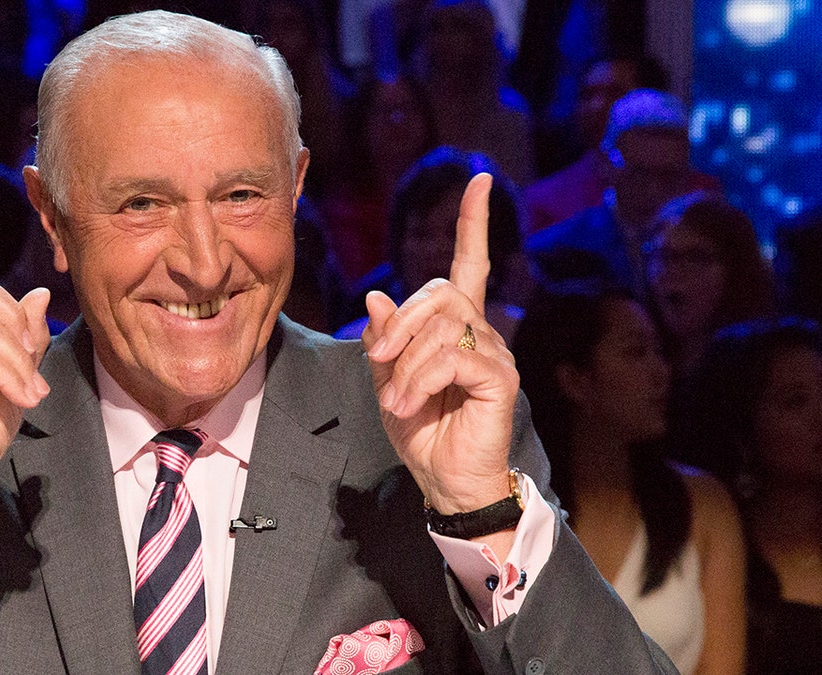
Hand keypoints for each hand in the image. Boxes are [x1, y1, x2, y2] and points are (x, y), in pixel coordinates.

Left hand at [362, 174, 518, 515]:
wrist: (445, 480)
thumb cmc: (421, 431)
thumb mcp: (387, 380)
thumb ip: (384, 340)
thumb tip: (377, 296)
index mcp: (455, 328)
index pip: (468, 265)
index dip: (473, 224)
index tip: (478, 180)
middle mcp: (481, 333)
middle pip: (439, 292)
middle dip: (400, 323)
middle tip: (379, 362)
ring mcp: (495, 354)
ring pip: (443, 325)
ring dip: (406, 361)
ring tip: (394, 399)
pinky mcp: (499, 379)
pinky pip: (454, 356)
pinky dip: (420, 377)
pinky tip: (409, 402)